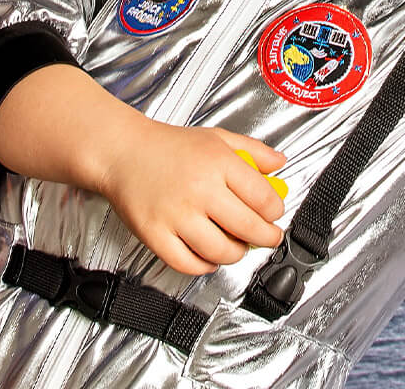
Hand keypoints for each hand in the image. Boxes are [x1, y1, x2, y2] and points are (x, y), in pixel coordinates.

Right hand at [96, 119, 286, 275]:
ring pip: (222, 252)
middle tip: (268, 237)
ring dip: (236, 254)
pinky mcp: (155, 235)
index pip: (263, 198)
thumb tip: (280, 164)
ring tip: (237, 245)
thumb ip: (253, 150)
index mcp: (218, 162)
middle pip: (248, 228)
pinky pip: (189, 264)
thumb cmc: (170, 146)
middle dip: (266, 238)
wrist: (124, 152)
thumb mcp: (217, 137)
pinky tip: (209, 255)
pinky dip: (205, 266)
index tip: (275, 214)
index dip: (275, 211)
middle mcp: (199, 189)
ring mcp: (176, 215)